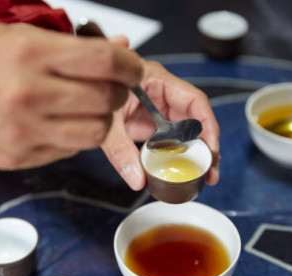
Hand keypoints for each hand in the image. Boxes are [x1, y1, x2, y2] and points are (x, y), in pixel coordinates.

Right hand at [0, 23, 141, 168]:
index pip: (103, 61)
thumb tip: (117, 46)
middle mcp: (29, 94)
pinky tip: (63, 123)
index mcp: (28, 53)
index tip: (132, 68)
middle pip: (106, 99)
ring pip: (96, 131)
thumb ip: (68, 43)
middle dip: (120, 92)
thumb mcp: (14, 35)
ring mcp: (26, 131)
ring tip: (90, 108)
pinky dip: (76, 135)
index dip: (128, 65)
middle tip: (112, 87)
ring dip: (103, 118)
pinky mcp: (22, 157)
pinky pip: (71, 149)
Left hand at [102, 58, 219, 189]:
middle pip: (195, 118)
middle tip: (210, 172)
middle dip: (206, 145)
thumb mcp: (107, 121)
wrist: (81, 94)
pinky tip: (181, 171)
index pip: (193, 100)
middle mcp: (162, 93)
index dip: (207, 125)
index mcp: (156, 80)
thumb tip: (136, 179)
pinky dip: (177, 155)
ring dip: (195, 152)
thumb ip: (119, 149)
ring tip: (203, 176)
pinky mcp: (151, 123)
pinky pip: (170, 139)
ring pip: (186, 130)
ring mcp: (158, 109)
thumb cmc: (93, 91)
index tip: (211, 150)